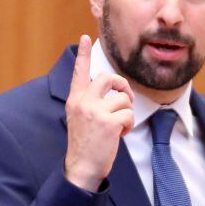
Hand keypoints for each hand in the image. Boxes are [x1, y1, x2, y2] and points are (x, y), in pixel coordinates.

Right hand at [64, 35, 134, 190]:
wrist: (82, 168)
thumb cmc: (85, 145)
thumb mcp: (80, 119)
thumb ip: (90, 103)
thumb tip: (112, 92)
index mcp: (75, 100)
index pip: (79, 73)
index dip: (83, 55)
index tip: (86, 37)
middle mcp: (83, 102)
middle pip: (109, 77)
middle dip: (123, 86)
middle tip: (127, 99)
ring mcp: (95, 111)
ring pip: (123, 98)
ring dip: (127, 113)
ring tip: (118, 127)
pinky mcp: (108, 122)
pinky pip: (129, 114)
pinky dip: (129, 125)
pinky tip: (120, 135)